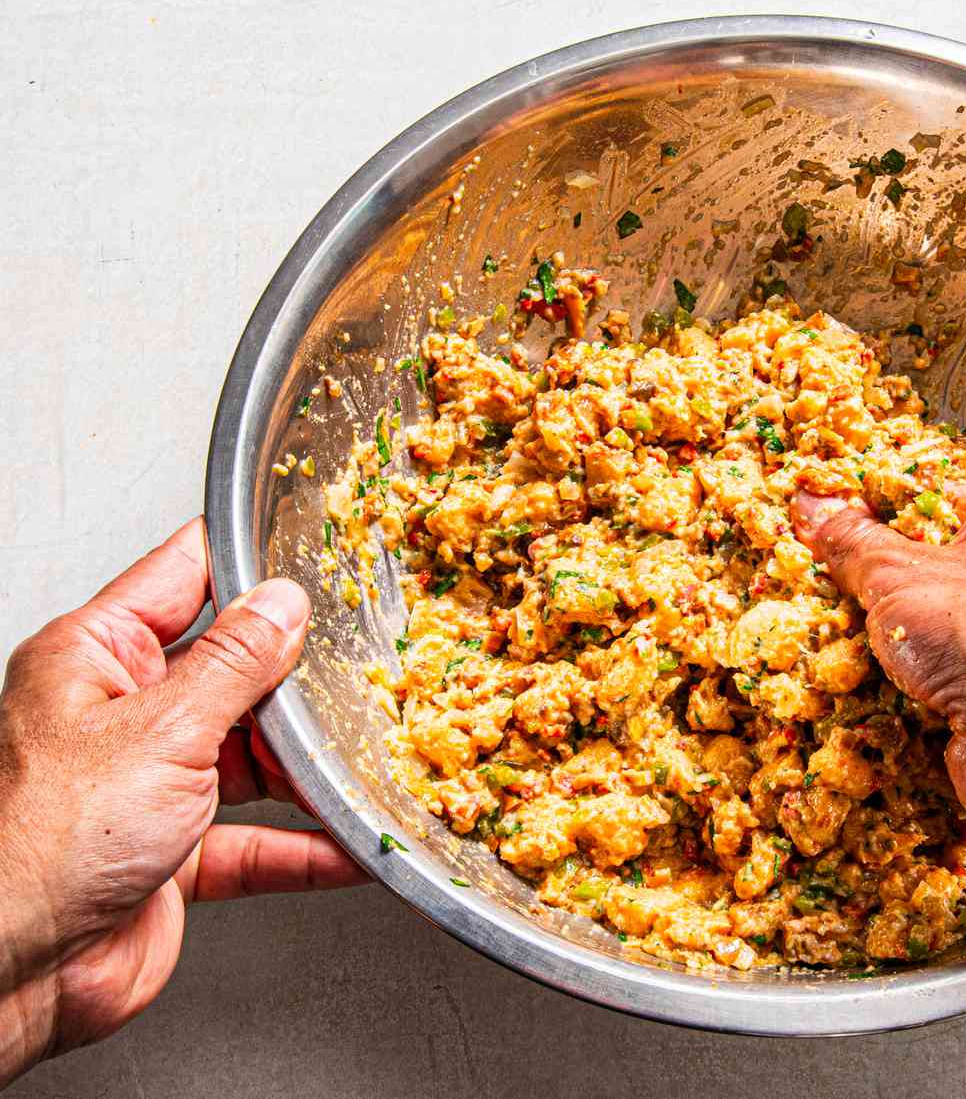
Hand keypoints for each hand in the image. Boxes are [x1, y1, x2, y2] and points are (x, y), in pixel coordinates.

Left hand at [0, 522, 362, 1084]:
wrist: (8, 980)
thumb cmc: (41, 845)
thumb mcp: (160, 731)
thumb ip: (233, 664)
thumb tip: (280, 604)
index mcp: (95, 656)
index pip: (184, 578)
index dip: (248, 565)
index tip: (312, 553)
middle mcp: (118, 714)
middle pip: (228, 669)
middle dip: (292, 676)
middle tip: (359, 664)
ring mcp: (145, 785)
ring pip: (246, 755)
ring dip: (303, 765)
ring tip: (361, 754)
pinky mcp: (168, 856)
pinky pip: (250, 839)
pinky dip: (301, 846)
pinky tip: (347, 844)